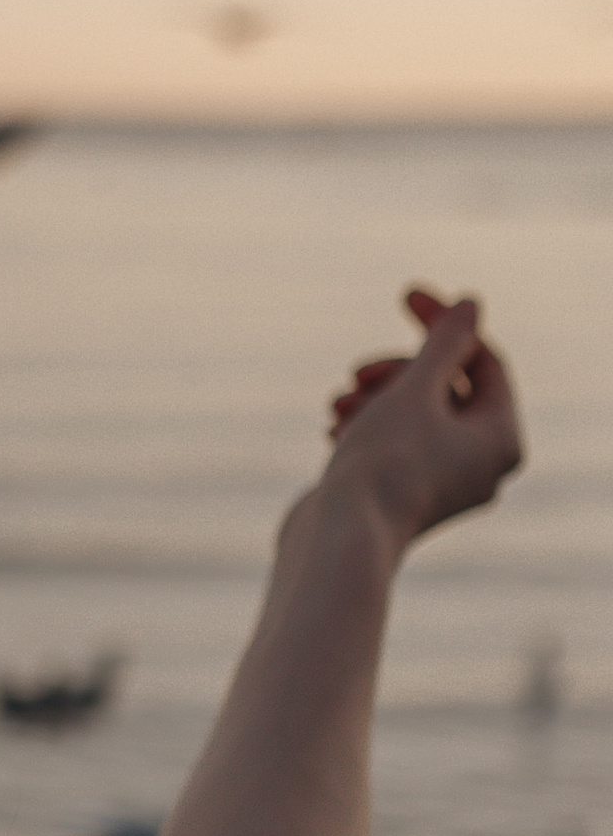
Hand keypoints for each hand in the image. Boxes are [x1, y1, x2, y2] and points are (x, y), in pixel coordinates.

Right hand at [320, 287, 521, 548]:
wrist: (338, 540)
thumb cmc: (383, 465)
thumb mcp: (415, 390)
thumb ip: (444, 343)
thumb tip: (471, 306)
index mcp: (501, 439)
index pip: (483, 360)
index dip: (444, 323)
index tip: (405, 295)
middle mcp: (481, 465)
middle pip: (446, 388)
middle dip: (396, 370)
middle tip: (357, 371)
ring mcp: (443, 484)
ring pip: (414, 414)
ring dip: (374, 396)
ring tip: (336, 405)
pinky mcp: (404, 495)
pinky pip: (394, 443)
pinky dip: (366, 425)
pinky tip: (333, 428)